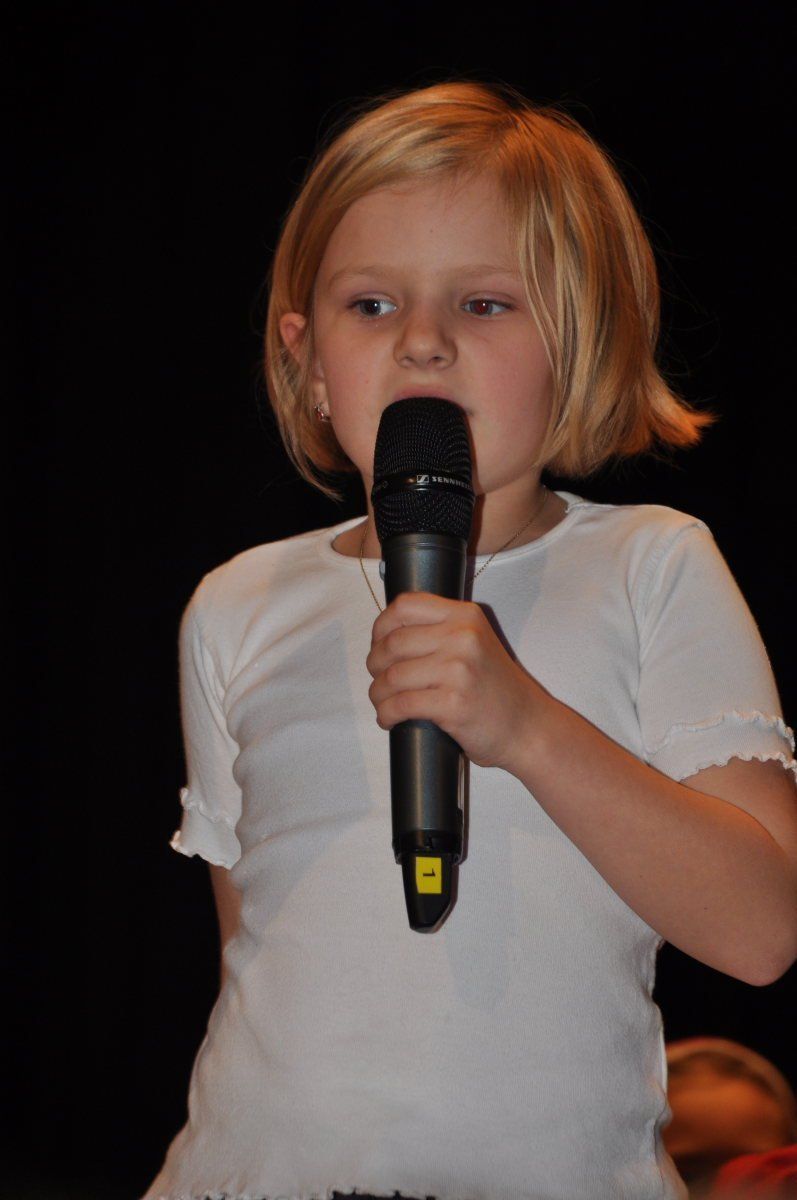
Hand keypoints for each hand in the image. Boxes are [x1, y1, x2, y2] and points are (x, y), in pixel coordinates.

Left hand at [365, 591, 546, 771]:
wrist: (528, 726)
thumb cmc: (494, 688)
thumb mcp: (475, 642)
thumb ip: (441, 630)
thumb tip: (385, 634)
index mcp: (465, 615)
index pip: (404, 606)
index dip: (381, 626)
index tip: (378, 645)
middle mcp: (463, 637)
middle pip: (393, 643)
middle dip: (375, 664)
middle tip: (378, 679)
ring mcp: (458, 670)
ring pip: (392, 676)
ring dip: (377, 694)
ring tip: (382, 703)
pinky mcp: (453, 703)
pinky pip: (401, 705)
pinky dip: (386, 714)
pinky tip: (388, 719)